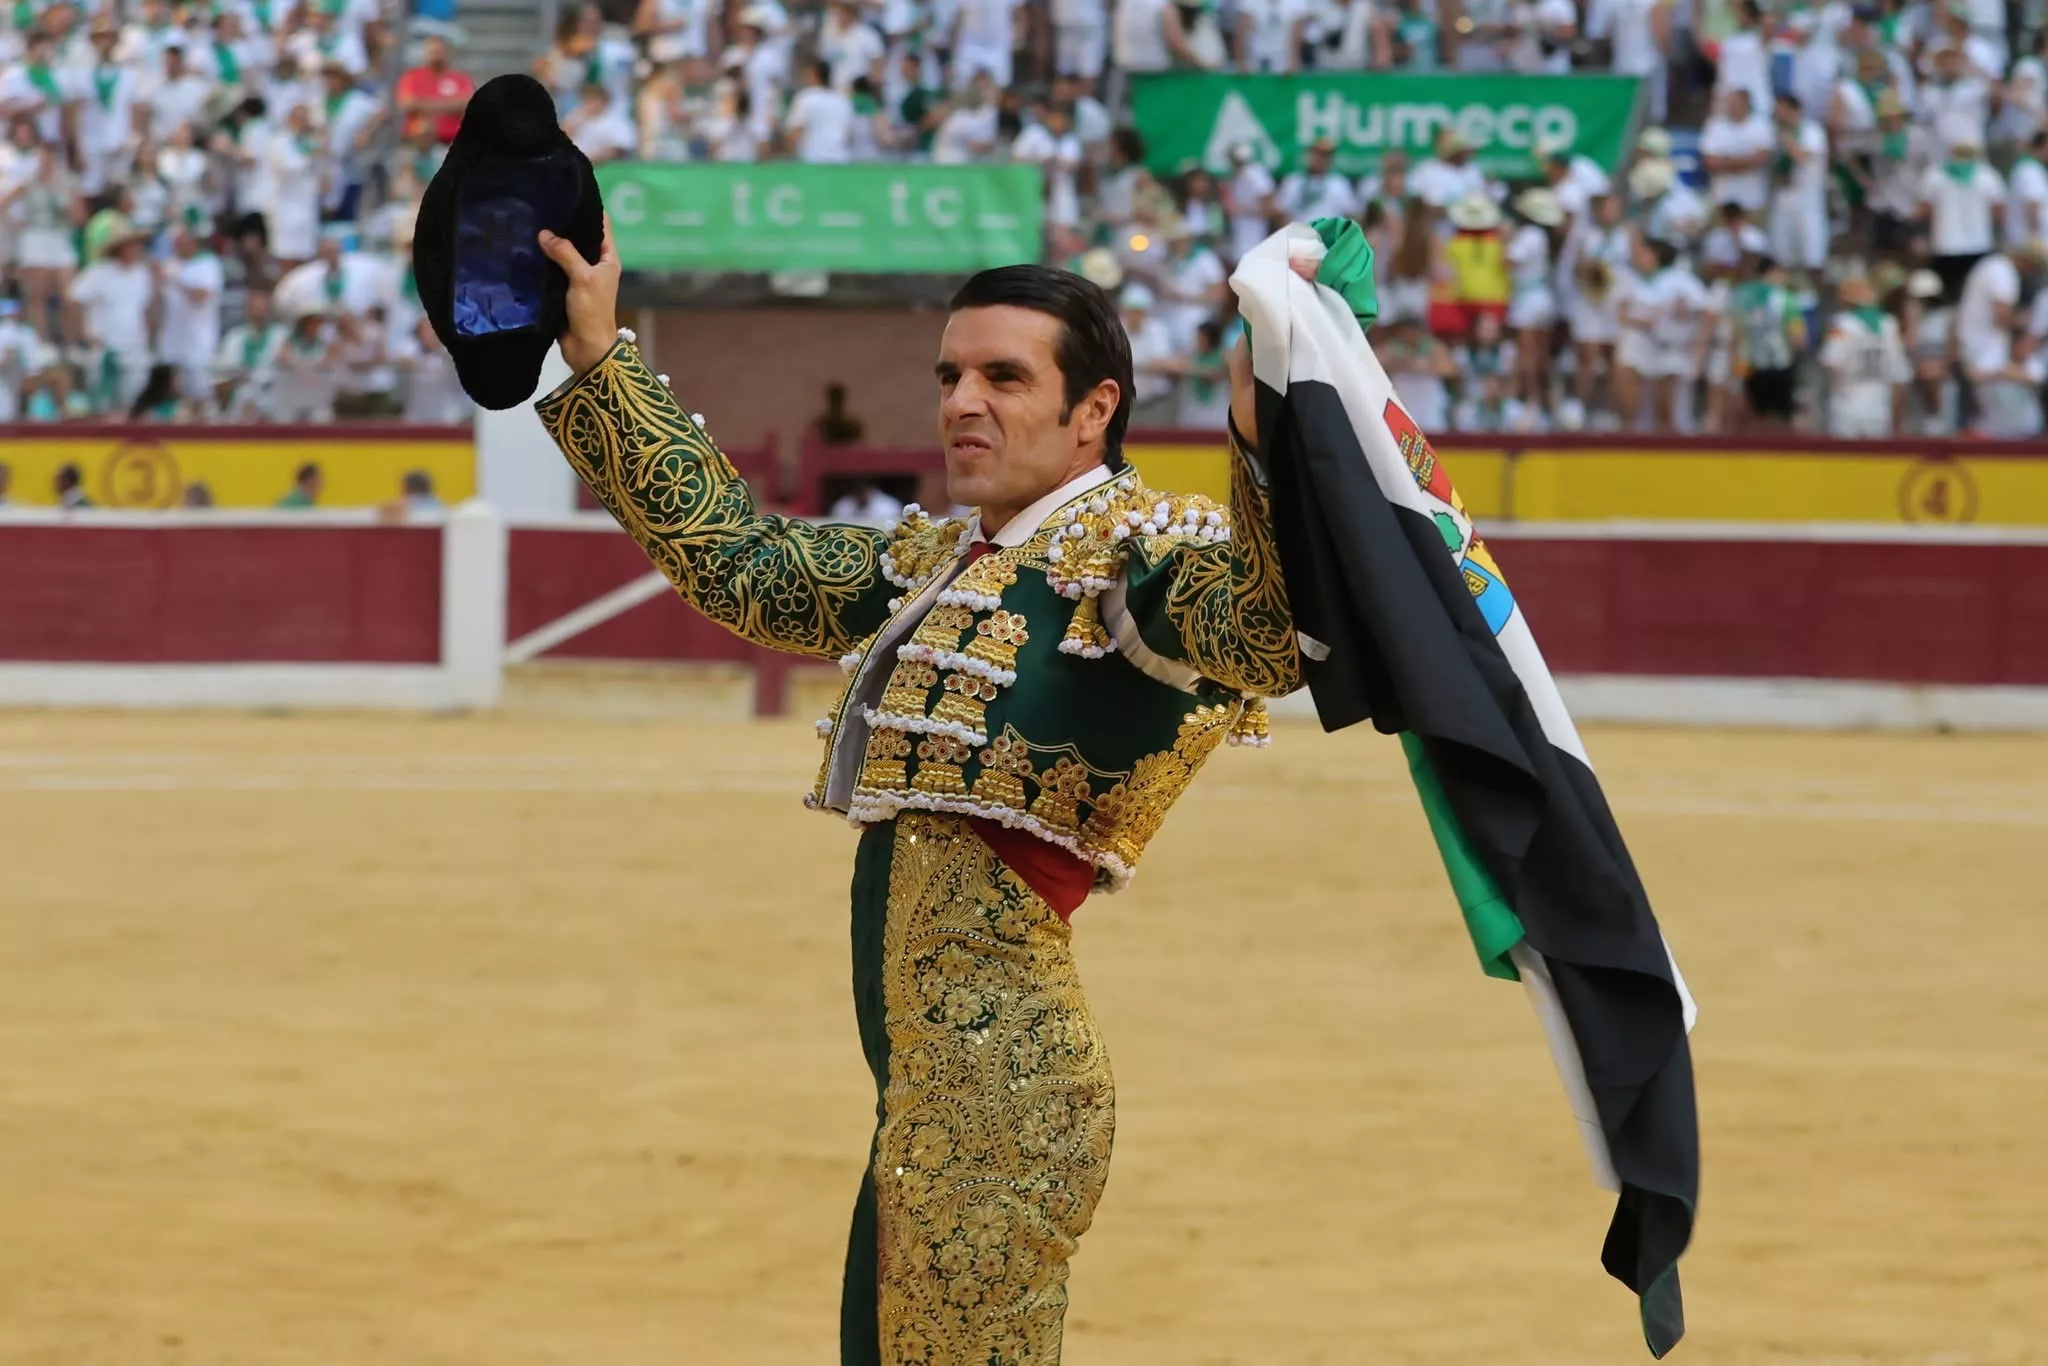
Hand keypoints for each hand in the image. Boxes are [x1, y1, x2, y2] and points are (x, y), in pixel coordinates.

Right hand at [538, 214, 620, 375]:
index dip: (589, 209)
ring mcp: (578, 277)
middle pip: (580, 238)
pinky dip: (542, 260)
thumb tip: (545, 234)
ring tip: (530, 220)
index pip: (601, 225)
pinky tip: (526, 247)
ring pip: (564, 253)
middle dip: (564, 224)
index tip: (570, 192)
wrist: (586, 348)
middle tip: (542, 204)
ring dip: (550, 242)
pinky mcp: (563, 288)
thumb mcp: (583, 278)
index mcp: (608, 259)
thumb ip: (566, 254)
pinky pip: (552, 269)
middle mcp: (594, 265)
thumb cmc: (592, 312)